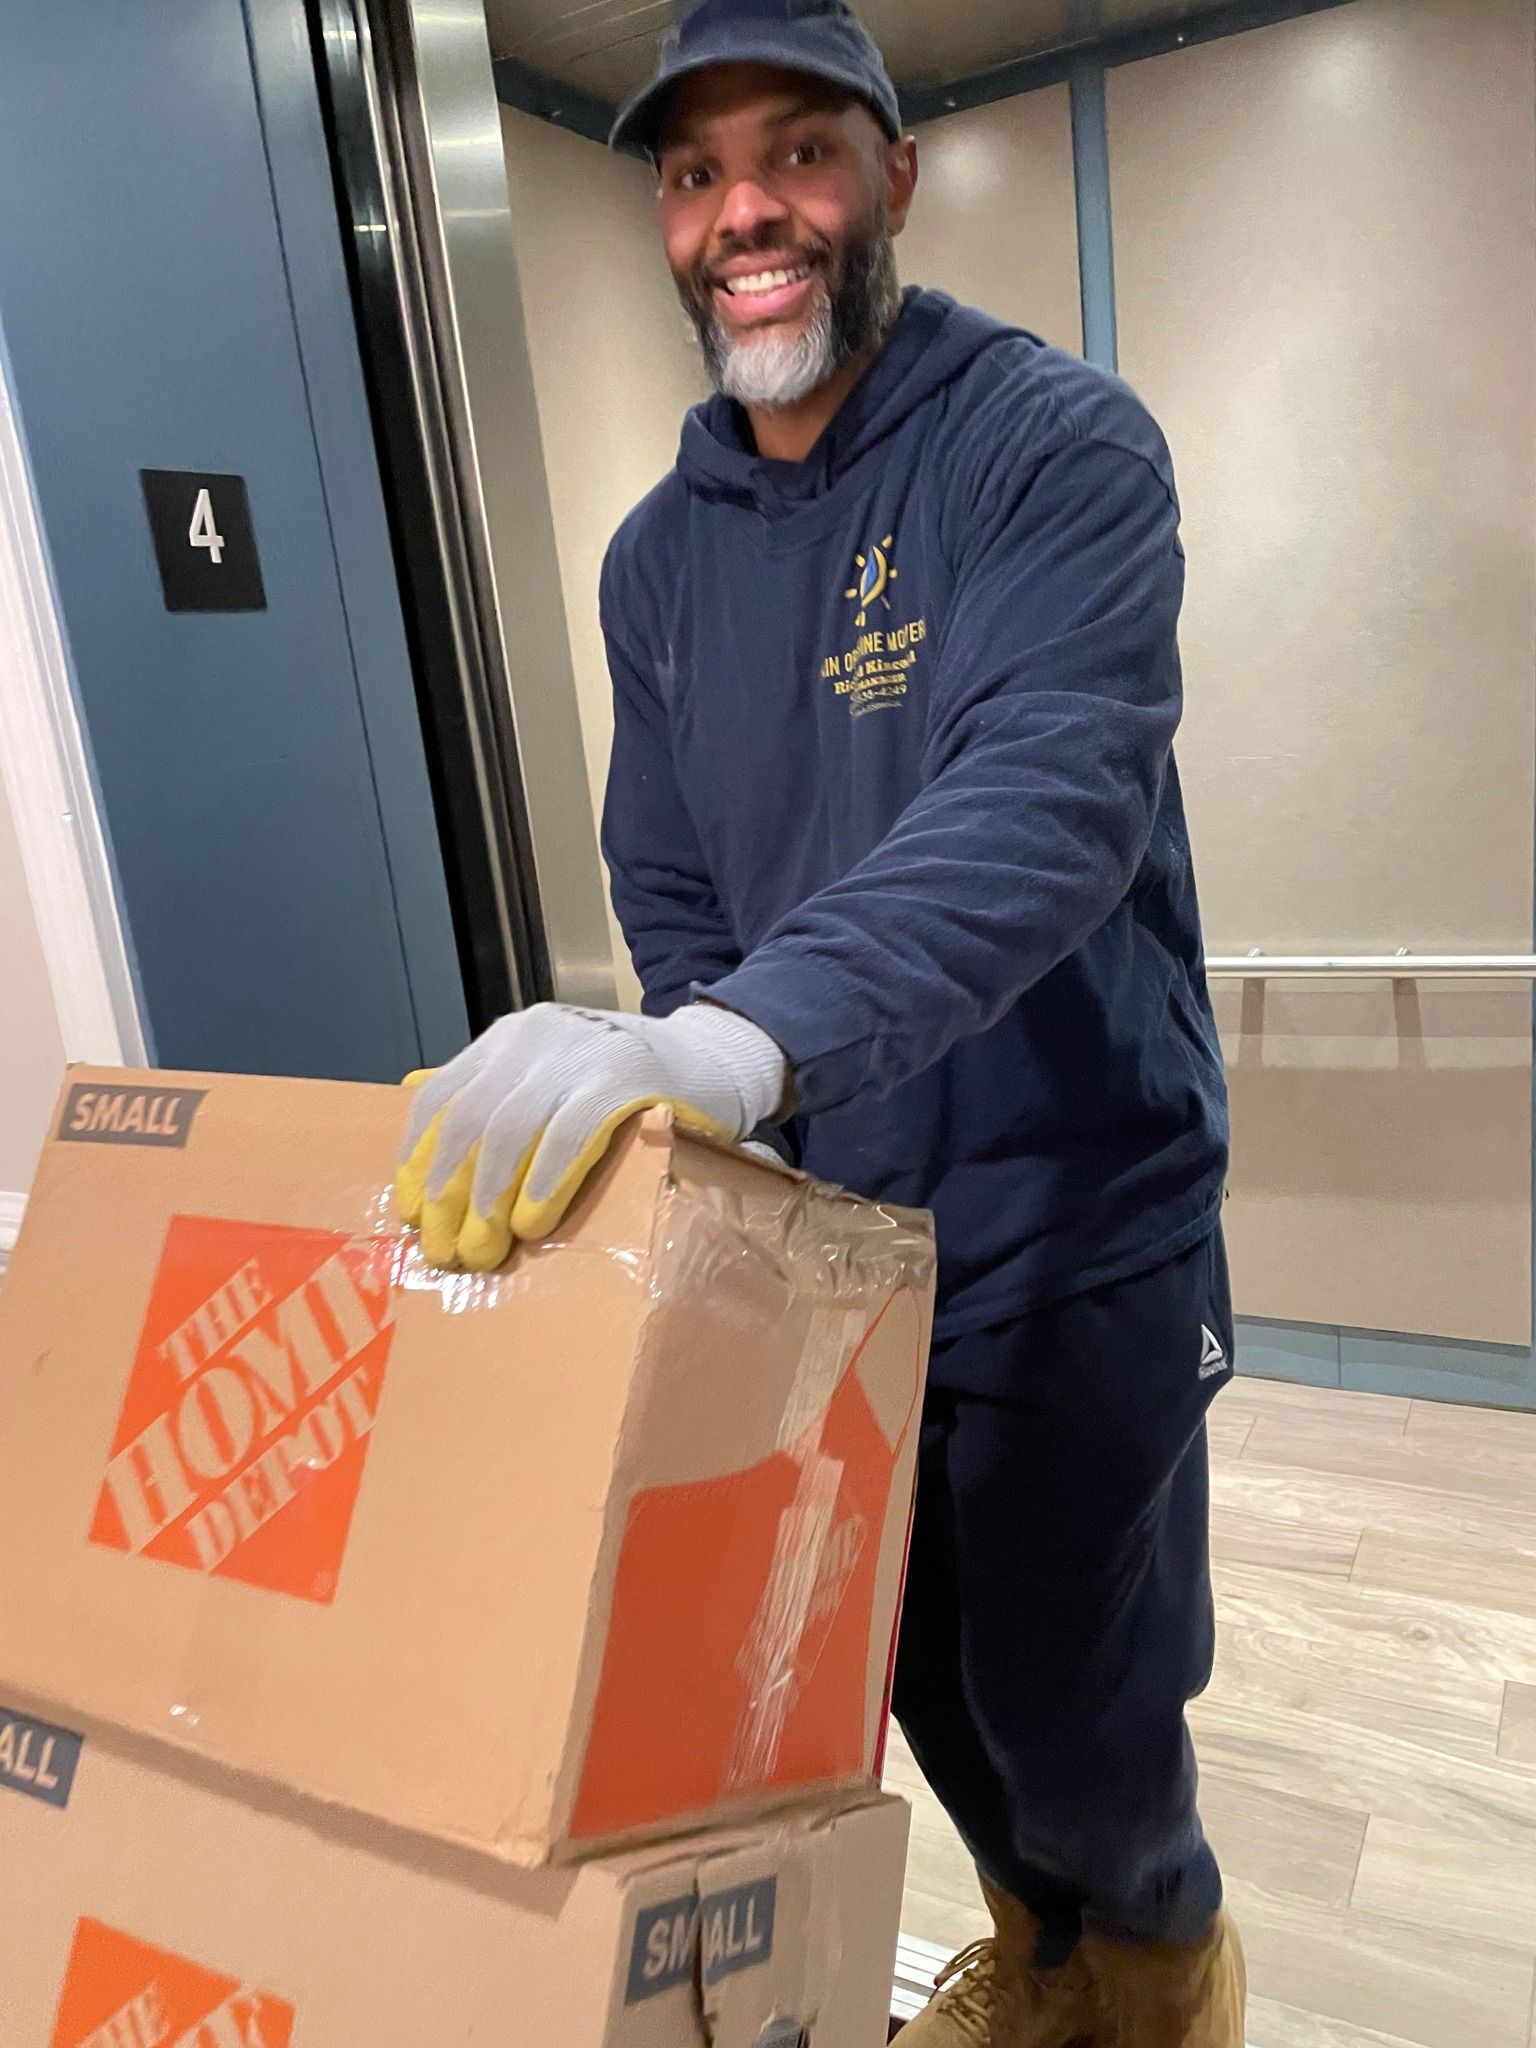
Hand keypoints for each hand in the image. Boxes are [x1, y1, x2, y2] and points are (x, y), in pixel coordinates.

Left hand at [396, 1002, 787, 1270]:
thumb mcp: (552, 1078)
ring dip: (488, 1199)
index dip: (419, 1160)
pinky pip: (569, 1136)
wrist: (716, 1058)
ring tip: (484, 1249)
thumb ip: (496, 1100)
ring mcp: (579, 1051)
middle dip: (450, 1194)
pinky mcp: (623, 1076)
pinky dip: (544, 1183)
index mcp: (508, 1039)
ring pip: (509, 1130)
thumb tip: (422, 1142)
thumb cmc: (628, 1084)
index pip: (440, 1098)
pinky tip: (531, 1222)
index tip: (414, 1216)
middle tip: (446, 1251)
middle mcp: (534, 1036)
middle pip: (468, 1121)